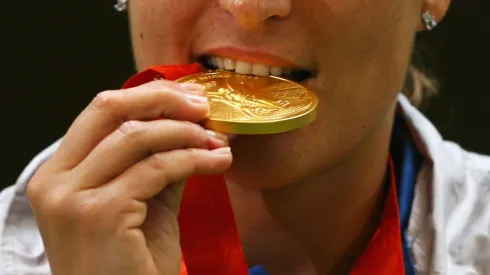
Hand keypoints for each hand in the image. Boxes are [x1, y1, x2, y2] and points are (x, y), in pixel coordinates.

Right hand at [27, 80, 231, 274]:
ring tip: (217, 142)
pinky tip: (218, 163)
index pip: (101, 111)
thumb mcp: (143, 202)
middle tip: (203, 106)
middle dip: (163, 100)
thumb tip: (191, 126)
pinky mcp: (101, 214)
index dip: (148, 96)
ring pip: (137, 137)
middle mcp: (56, 180)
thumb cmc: (130, 261)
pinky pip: (157, 168)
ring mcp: (73, 197)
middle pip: (110, 109)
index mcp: (59, 172)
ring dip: (187, 134)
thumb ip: (158, 162)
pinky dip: (194, 159)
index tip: (188, 98)